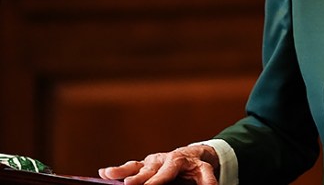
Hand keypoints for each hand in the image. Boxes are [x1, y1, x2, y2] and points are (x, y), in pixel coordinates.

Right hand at [98, 145, 218, 184]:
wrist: (194, 154)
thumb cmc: (198, 167)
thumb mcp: (205, 173)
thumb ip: (207, 180)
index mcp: (178, 161)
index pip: (168, 172)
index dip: (158, 180)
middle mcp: (164, 159)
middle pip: (150, 170)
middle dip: (139, 178)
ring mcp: (152, 162)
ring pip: (137, 166)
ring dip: (122, 171)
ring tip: (108, 174)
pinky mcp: (144, 165)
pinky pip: (130, 167)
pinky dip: (117, 171)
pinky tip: (102, 173)